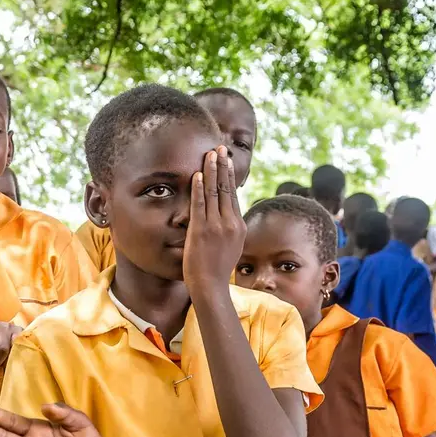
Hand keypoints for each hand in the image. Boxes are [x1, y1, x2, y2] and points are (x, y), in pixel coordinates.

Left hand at [181, 146, 243, 295]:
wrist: (211, 288)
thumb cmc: (217, 271)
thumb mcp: (231, 249)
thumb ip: (229, 232)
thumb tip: (226, 221)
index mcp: (238, 226)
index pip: (233, 195)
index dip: (229, 176)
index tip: (227, 161)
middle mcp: (230, 223)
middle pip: (227, 189)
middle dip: (223, 166)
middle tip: (221, 148)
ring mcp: (216, 226)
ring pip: (214, 192)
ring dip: (211, 170)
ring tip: (210, 154)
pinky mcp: (201, 231)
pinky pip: (199, 204)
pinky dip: (198, 187)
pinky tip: (196, 174)